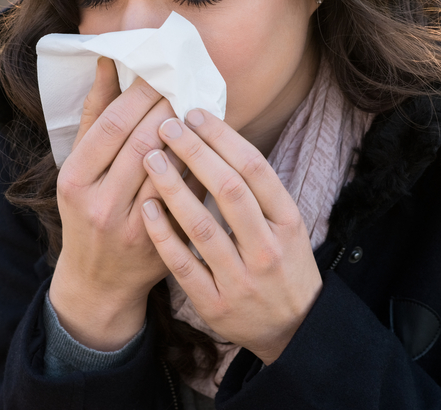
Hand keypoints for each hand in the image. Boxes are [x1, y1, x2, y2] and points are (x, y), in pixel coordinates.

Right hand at [49, 57, 186, 350]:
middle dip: (169, 109)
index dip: (140, 95)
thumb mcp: (79, 166)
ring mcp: (132, 226)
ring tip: (199, 109)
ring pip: (169, 169)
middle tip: (186, 83)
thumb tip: (109, 63)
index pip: (112, 126)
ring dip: (189, 135)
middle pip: (143, 143)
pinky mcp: (161, 242)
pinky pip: (187, 196)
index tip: (160, 73)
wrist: (99, 280)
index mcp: (74, 180)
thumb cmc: (87, 210)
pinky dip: (199, 168)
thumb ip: (95, 115)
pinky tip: (209, 147)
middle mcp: (100, 204)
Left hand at [139, 108, 322, 364]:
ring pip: (202, 226)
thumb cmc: (284, 263)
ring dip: (173, 187)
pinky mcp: (216, 303)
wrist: (294, 328)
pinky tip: (147, 206)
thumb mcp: (287, 223)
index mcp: (287, 221)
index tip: (194, 112)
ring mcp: (241, 278)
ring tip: (150, 157)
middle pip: (228, 189)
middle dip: (195, 152)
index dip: (221, 137)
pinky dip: (163, 234)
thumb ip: (258, 188)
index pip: (254, 168)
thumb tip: (219, 135)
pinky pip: (184, 264)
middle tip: (166, 124)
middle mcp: (267, 247)